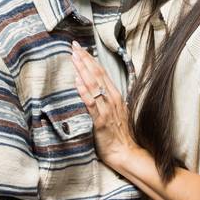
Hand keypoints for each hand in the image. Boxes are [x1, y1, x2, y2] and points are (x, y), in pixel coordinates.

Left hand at [71, 41, 136, 169]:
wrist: (126, 153)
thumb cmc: (119, 134)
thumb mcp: (115, 112)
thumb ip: (106, 99)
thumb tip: (95, 87)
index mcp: (115, 95)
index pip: (101, 72)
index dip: (90, 59)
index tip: (80, 48)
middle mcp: (112, 99)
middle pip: (97, 74)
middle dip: (85, 59)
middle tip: (74, 46)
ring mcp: (107, 109)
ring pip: (94, 85)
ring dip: (83, 70)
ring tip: (73, 58)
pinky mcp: (101, 121)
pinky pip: (91, 103)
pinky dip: (84, 91)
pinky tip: (77, 82)